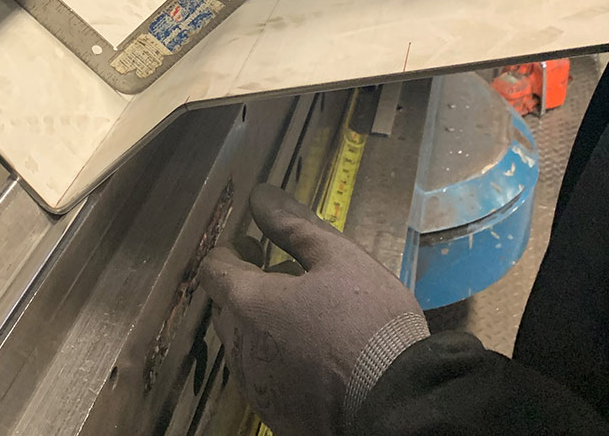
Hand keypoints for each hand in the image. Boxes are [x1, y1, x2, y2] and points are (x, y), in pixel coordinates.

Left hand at [199, 185, 427, 435]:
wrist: (395, 407)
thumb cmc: (368, 323)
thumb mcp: (339, 260)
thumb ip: (294, 226)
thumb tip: (260, 195)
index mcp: (247, 303)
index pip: (213, 269)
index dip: (230, 252)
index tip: (255, 247)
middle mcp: (239, 347)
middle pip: (225, 308)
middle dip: (246, 288)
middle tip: (284, 277)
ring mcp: (255, 387)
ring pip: (243, 345)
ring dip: (261, 325)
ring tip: (304, 317)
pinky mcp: (275, 416)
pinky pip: (263, 377)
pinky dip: (277, 359)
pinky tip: (313, 356)